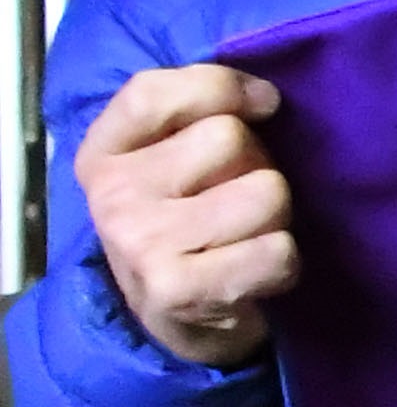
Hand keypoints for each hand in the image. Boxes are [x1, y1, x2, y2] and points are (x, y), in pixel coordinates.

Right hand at [77, 66, 297, 368]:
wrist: (180, 318)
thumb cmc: (194, 215)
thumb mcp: (179, 154)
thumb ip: (204, 108)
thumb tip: (266, 98)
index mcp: (104, 153)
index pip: (150, 93)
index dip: (222, 88)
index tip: (262, 105)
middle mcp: (111, 195)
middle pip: (229, 137)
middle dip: (256, 163)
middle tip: (237, 197)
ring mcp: (139, 243)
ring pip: (266, 191)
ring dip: (276, 215)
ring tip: (246, 235)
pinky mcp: (175, 290)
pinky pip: (275, 251)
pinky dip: (281, 263)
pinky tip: (253, 273)